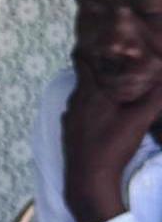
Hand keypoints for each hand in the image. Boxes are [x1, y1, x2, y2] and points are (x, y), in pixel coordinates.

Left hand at [62, 64, 161, 221]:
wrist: (88, 180)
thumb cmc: (112, 145)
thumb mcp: (140, 118)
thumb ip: (156, 95)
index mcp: (88, 92)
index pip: (81, 61)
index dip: (88, 49)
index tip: (98, 40)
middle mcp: (73, 102)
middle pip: (84, 79)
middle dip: (99, 72)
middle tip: (115, 65)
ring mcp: (68, 119)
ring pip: (82, 98)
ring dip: (95, 93)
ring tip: (113, 91)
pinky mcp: (69, 134)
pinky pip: (80, 114)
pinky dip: (91, 110)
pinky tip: (104, 117)